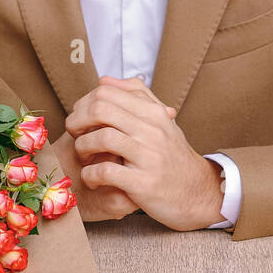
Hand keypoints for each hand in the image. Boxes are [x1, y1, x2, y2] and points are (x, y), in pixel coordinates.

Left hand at [64, 75, 224, 231]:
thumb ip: (134, 97)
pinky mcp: (143, 184)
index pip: (106, 91)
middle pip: (100, 109)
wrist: (197, 193)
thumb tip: (104, 80)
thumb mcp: (160, 122)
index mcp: (153, 112)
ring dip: (82, 147)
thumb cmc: (171, 157)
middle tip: (75, 135)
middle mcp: (153, 130)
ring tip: (84, 157)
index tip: (81, 119)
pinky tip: (92, 178)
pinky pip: (105, 171)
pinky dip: (90, 174)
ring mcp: (149, 156)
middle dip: (77, 122)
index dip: (84, 103)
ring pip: (101, 137)